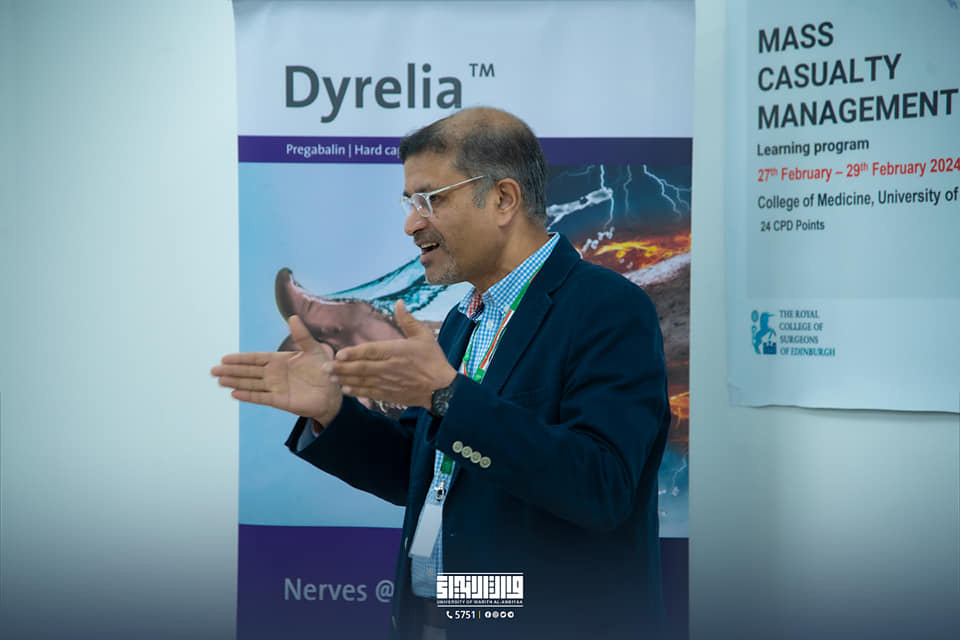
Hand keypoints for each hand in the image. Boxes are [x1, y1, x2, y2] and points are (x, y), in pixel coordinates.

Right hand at [212, 315, 342, 423]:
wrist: (333, 392)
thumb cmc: (324, 370)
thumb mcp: (314, 349)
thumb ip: (302, 335)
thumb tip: (293, 317)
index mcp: (279, 360)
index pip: (255, 358)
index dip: (240, 358)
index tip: (224, 358)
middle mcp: (274, 374)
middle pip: (248, 371)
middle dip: (231, 370)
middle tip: (213, 370)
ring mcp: (275, 388)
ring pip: (251, 384)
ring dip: (235, 382)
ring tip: (219, 380)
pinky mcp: (280, 401)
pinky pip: (261, 397)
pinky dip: (248, 396)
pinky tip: (234, 394)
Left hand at [327, 300, 456, 407]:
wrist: (442, 389)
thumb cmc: (433, 360)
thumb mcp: (423, 336)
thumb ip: (408, 320)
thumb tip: (399, 303)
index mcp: (397, 352)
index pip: (372, 351)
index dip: (355, 353)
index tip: (340, 353)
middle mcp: (390, 368)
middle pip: (362, 368)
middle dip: (342, 368)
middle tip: (325, 368)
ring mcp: (389, 383)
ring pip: (363, 381)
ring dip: (345, 379)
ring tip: (330, 377)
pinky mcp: (390, 394)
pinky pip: (370, 393)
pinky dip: (357, 391)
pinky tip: (345, 389)